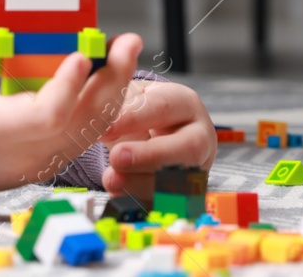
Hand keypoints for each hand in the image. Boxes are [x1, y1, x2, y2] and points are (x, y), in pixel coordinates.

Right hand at [0, 0, 142, 195]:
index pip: (43, 118)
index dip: (67, 88)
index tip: (80, 55)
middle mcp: (21, 152)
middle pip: (81, 125)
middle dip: (111, 82)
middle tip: (127, 43)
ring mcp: (39, 162)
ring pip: (90, 131)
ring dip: (113, 90)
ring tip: (124, 50)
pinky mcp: (49, 161)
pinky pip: (84, 134)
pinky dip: (101, 103)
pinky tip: (108, 70)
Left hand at [98, 78, 216, 202]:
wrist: (152, 137)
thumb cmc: (143, 114)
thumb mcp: (131, 98)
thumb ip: (118, 104)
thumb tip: (103, 122)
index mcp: (185, 104)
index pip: (164, 107)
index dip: (133, 119)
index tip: (105, 128)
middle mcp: (199, 138)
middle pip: (189, 148)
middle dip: (150, 156)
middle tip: (117, 157)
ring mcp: (195, 170)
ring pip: (179, 183)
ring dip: (140, 184)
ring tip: (111, 178)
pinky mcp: (184, 197)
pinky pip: (166, 205)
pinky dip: (139, 202)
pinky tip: (118, 193)